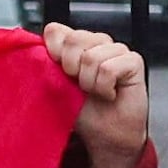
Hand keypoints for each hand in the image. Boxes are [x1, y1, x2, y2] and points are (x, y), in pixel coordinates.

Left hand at [35, 22, 149, 167]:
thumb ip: (47, 65)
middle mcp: (96, 43)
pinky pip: (108, 68)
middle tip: (80, 87)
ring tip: (96, 92)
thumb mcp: (57, 87)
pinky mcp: (133, 60)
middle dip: (71, 69)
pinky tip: (109, 94)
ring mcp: (116, 49)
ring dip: (89, 83)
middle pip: (73, 39)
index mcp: (76, 46)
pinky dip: (104, 87)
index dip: (53, 51)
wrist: (106, 136)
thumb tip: (33, 53)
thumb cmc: (85, 113)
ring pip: (91, 57)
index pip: (56, 30)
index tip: (59, 72)